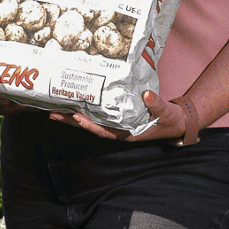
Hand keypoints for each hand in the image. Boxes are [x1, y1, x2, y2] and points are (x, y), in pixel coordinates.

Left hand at [48, 90, 186, 140]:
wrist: (175, 121)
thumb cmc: (170, 120)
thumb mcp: (166, 113)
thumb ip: (157, 105)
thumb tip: (147, 95)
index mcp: (128, 133)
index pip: (105, 131)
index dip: (90, 126)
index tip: (76, 119)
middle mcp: (118, 130)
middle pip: (90, 126)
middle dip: (71, 120)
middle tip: (52, 112)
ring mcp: (115, 124)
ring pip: (90, 120)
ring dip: (72, 114)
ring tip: (53, 107)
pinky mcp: (115, 116)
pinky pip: (96, 113)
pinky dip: (84, 108)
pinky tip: (71, 101)